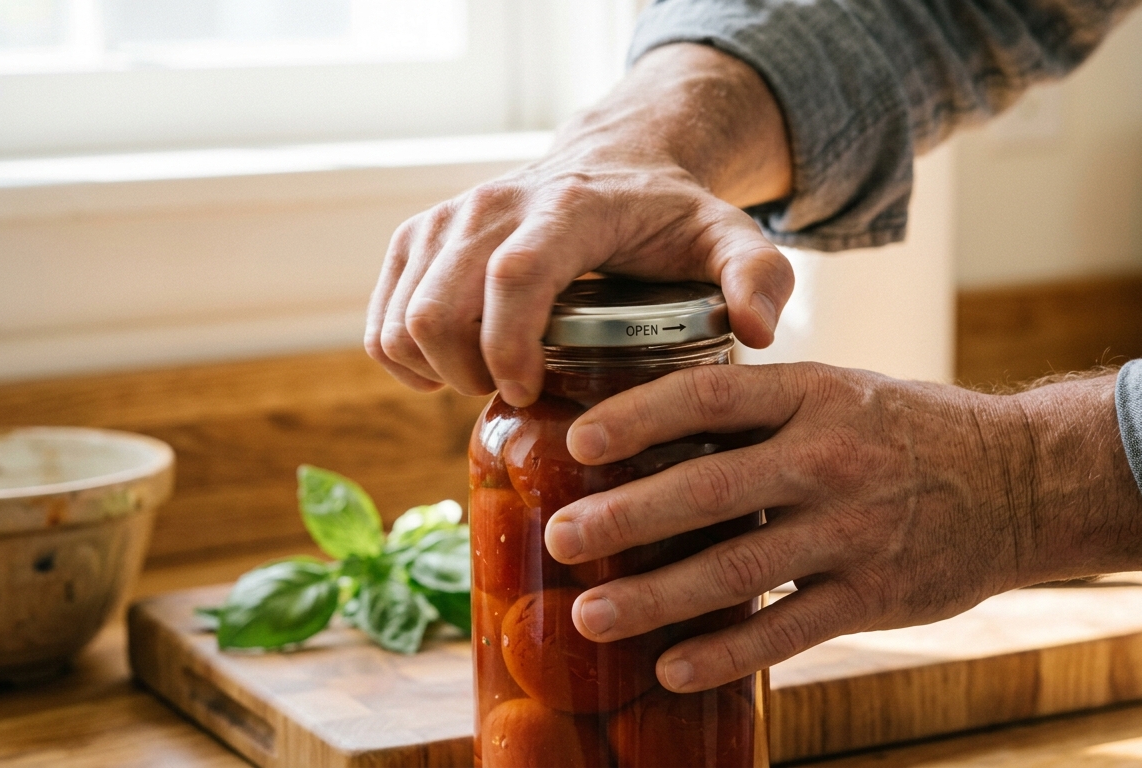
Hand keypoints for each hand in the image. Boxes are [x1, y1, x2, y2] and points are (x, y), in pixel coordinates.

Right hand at [365, 44, 794, 405]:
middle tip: (520, 397)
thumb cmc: (669, 217)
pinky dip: (405, 359)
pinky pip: (381, 320)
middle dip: (470, 374)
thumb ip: (760, 276)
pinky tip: (456, 368)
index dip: (508, 346)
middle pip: (440, 306)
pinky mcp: (417, 239)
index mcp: (569, 208)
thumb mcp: (730, 238)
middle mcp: (494, 205)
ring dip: (438, 371)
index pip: (514, 275)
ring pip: (402, 318)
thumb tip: (759, 334)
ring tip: (495, 382)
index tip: (527, 394)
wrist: (613, 164)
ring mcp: (447, 220)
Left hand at [542, 363, 1141, 691]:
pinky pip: (787, 630)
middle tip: (560, 539)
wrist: (1021, 482)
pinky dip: (726, 653)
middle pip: (710, 489)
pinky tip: (672, 666)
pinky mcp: (875, 596)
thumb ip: (759, 409)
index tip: (577, 440)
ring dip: (656, 598)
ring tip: (591, 617)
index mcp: (814, 396)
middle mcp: (829, 459)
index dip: (638, 417)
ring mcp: (853, 532)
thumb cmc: (908, 431)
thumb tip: (654, 424)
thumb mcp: (840, 392)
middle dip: (626, 518)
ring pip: (738, 570)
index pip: (711, 397)